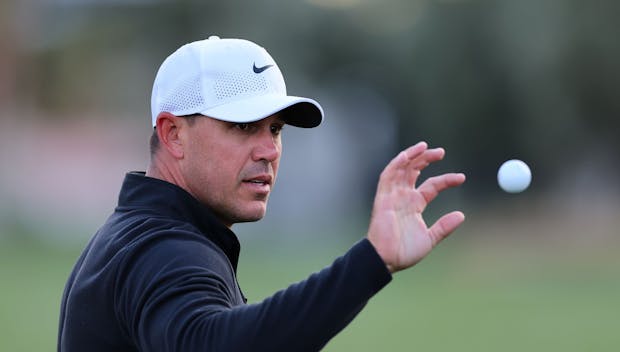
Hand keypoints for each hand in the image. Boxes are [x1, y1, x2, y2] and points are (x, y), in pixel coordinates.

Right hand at [367, 142, 465, 272]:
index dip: (446, 180)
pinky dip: (396, 164)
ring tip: (424, 147)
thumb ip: (444, 227)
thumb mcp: (430, 238)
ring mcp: (392, 196)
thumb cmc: (404, 252)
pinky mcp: (383, 198)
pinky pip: (388, 176)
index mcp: (414, 204)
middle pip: (414, 171)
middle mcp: (403, 197)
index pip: (432, 185)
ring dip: (412, 156)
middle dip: (426, 159)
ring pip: (401, 169)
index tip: (462, 178)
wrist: (386, 260)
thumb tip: (461, 215)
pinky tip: (407, 156)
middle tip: (441, 152)